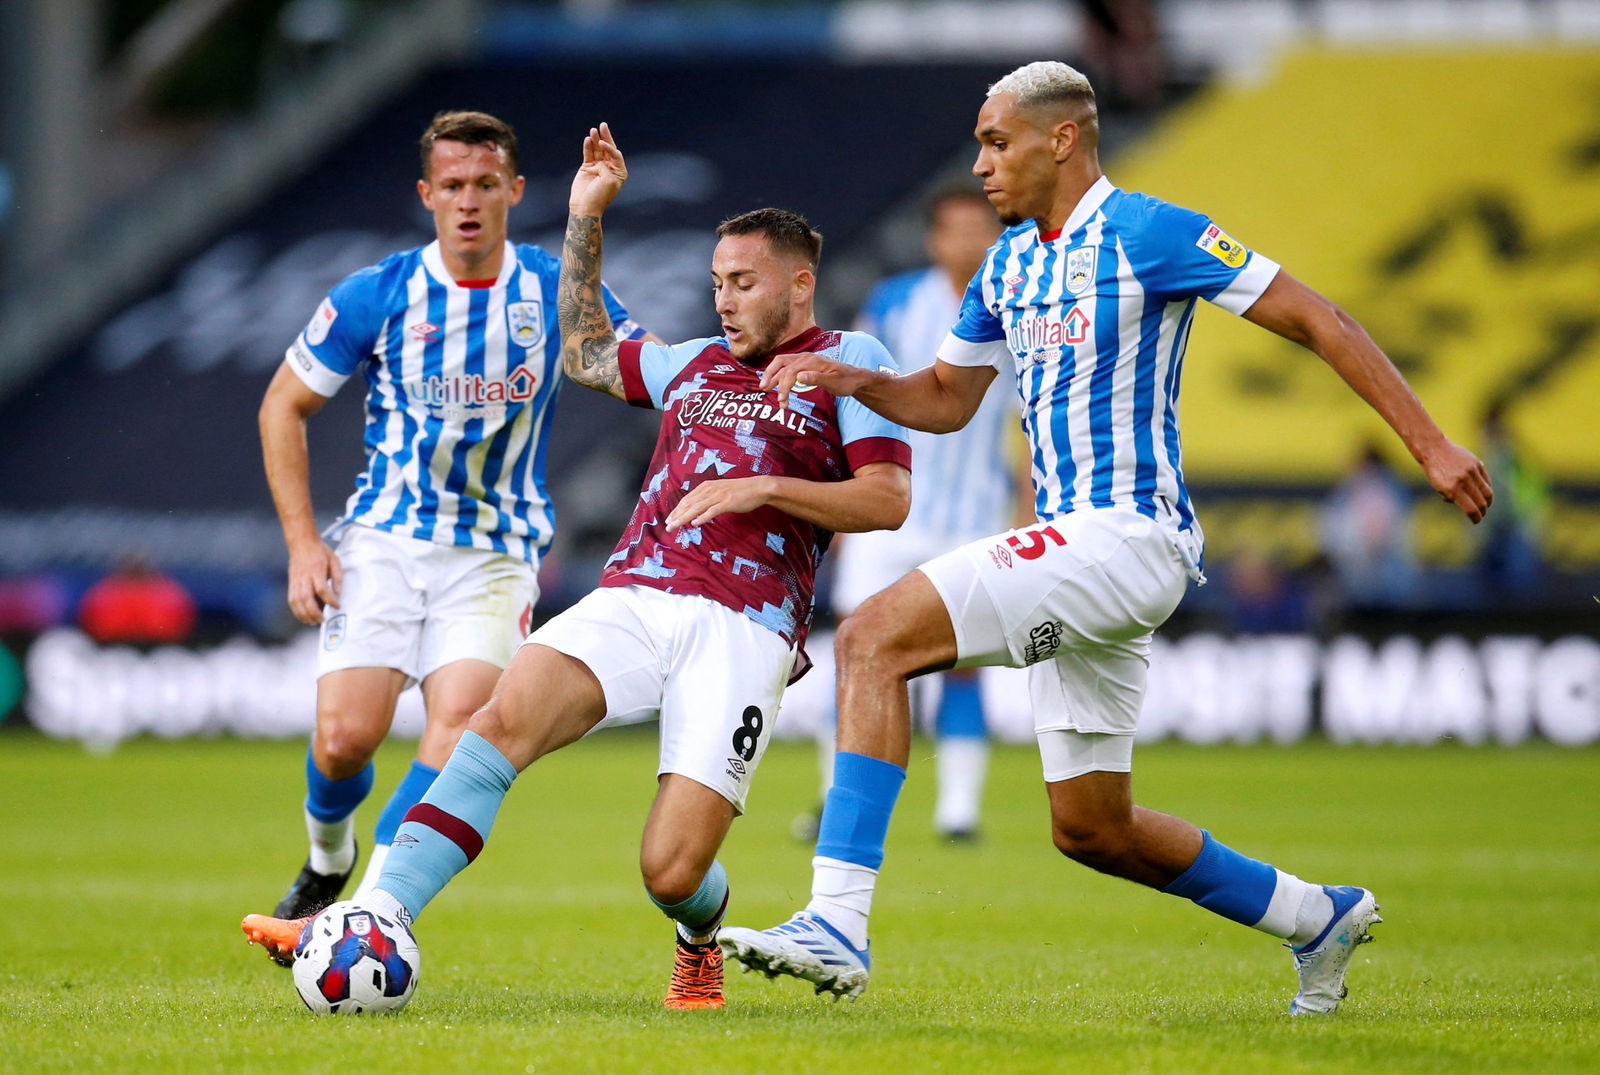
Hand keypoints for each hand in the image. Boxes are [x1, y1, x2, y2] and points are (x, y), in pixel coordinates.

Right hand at [286, 541, 342, 625]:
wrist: (301, 542)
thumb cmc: (320, 551)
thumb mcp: (334, 559)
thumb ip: (337, 576)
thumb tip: (339, 592)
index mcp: (316, 570)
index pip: (321, 589)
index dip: (330, 599)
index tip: (337, 605)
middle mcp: (304, 577)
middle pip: (306, 598)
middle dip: (314, 612)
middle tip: (323, 620)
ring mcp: (295, 581)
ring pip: (296, 601)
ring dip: (304, 614)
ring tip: (314, 622)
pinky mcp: (291, 583)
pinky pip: (291, 600)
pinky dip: (296, 611)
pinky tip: (303, 616)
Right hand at [568, 122, 626, 216]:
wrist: (585, 207)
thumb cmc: (600, 196)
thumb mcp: (609, 180)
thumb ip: (606, 166)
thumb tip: (598, 161)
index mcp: (619, 172)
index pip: (616, 154)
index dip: (610, 147)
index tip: (602, 144)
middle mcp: (609, 168)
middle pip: (608, 148)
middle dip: (605, 137)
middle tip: (603, 125)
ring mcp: (598, 167)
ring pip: (597, 150)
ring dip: (595, 139)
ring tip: (593, 130)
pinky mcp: (587, 167)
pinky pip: (588, 154)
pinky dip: (587, 147)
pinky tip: (587, 139)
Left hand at [665, 477, 773, 530]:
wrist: (757, 487)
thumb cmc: (739, 491)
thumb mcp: (720, 491)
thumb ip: (708, 498)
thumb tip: (697, 509)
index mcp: (706, 486)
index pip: (687, 499)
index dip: (677, 510)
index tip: (669, 519)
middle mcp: (710, 489)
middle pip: (689, 503)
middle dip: (677, 515)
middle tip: (668, 525)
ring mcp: (718, 495)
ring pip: (697, 507)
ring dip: (684, 517)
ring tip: (675, 525)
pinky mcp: (727, 502)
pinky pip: (712, 510)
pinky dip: (703, 517)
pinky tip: (695, 523)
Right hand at [758, 351, 874, 409]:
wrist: (855, 377)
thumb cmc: (845, 381)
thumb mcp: (833, 382)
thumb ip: (816, 379)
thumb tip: (798, 377)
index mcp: (811, 361)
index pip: (790, 371)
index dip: (784, 386)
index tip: (782, 400)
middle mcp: (806, 357)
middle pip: (780, 362)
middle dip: (770, 375)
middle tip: (763, 389)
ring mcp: (804, 360)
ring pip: (782, 364)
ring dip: (772, 375)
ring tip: (765, 389)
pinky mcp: (804, 365)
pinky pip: (787, 366)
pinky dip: (778, 374)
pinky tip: (776, 384)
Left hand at [1420, 440, 1492, 522]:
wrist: (1434, 449)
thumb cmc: (1434, 471)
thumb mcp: (1439, 487)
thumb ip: (1452, 497)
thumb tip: (1467, 507)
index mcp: (1452, 489)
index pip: (1470, 509)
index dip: (1475, 518)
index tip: (1476, 521)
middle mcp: (1463, 480)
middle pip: (1481, 502)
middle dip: (1482, 511)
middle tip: (1481, 514)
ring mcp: (1471, 471)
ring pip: (1487, 491)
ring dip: (1488, 501)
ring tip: (1485, 505)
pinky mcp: (1477, 463)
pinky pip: (1486, 480)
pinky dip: (1487, 488)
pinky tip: (1484, 492)